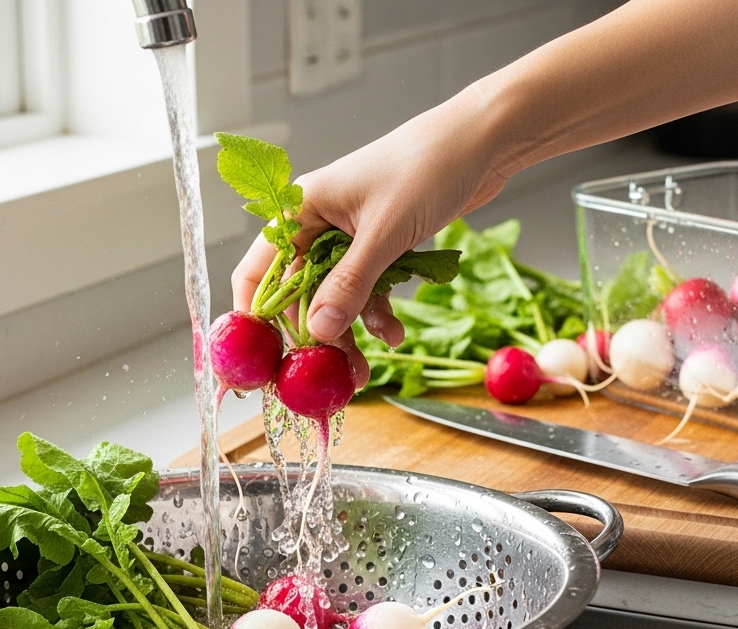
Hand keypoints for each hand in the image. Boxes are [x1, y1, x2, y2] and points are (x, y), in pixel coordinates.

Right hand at [231, 93, 509, 385]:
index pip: (259, 272)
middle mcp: (318, 223)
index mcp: (302, 209)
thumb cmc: (428, 166)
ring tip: (365, 369)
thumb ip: (350, 284)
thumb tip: (318, 331)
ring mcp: (350, 235)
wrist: (481, 142)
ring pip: (336, 296)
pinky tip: (394, 334)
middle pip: (299, 293)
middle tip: (327, 377)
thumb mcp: (386, 232)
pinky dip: (377, 312)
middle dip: (314, 337)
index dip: (256, 319)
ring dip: (349, 332)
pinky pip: (367, 288)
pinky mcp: (381, 243)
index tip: (262, 362)